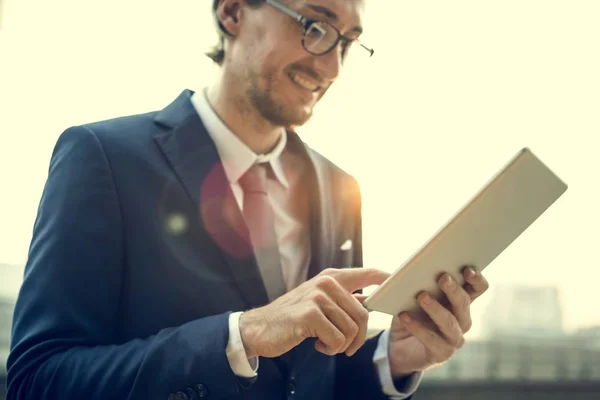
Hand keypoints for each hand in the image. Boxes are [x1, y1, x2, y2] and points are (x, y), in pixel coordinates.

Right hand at [239, 267, 388, 357]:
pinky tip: (316, 344)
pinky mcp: (309, 315)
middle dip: (357, 339)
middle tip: (344, 347)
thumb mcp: (320, 302)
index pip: (368, 274)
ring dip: (341, 346)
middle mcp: (327, 283)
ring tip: (325, 342)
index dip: (388, 279)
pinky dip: (330, 349)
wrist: (259, 328)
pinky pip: (337, 340)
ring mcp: (317, 297)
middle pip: (363, 315)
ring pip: (351, 330)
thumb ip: (344, 299)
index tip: (401, 283)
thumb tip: (371, 300)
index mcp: (332, 277)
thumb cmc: (292, 318)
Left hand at [388, 266, 488, 376]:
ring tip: (421, 297)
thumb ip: (411, 280)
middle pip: (464, 303)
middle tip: (442, 278)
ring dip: (436, 308)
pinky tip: (404, 316)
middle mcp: (462, 319)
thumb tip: (398, 270)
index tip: (467, 269)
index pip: (478, 288)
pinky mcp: (441, 353)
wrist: (398, 346)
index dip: (476, 279)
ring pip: (450, 322)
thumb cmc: (409, 313)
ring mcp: (454, 338)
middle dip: (454, 290)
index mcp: (459, 300)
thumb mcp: (410, 294)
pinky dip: (417, 327)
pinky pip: (431, 339)